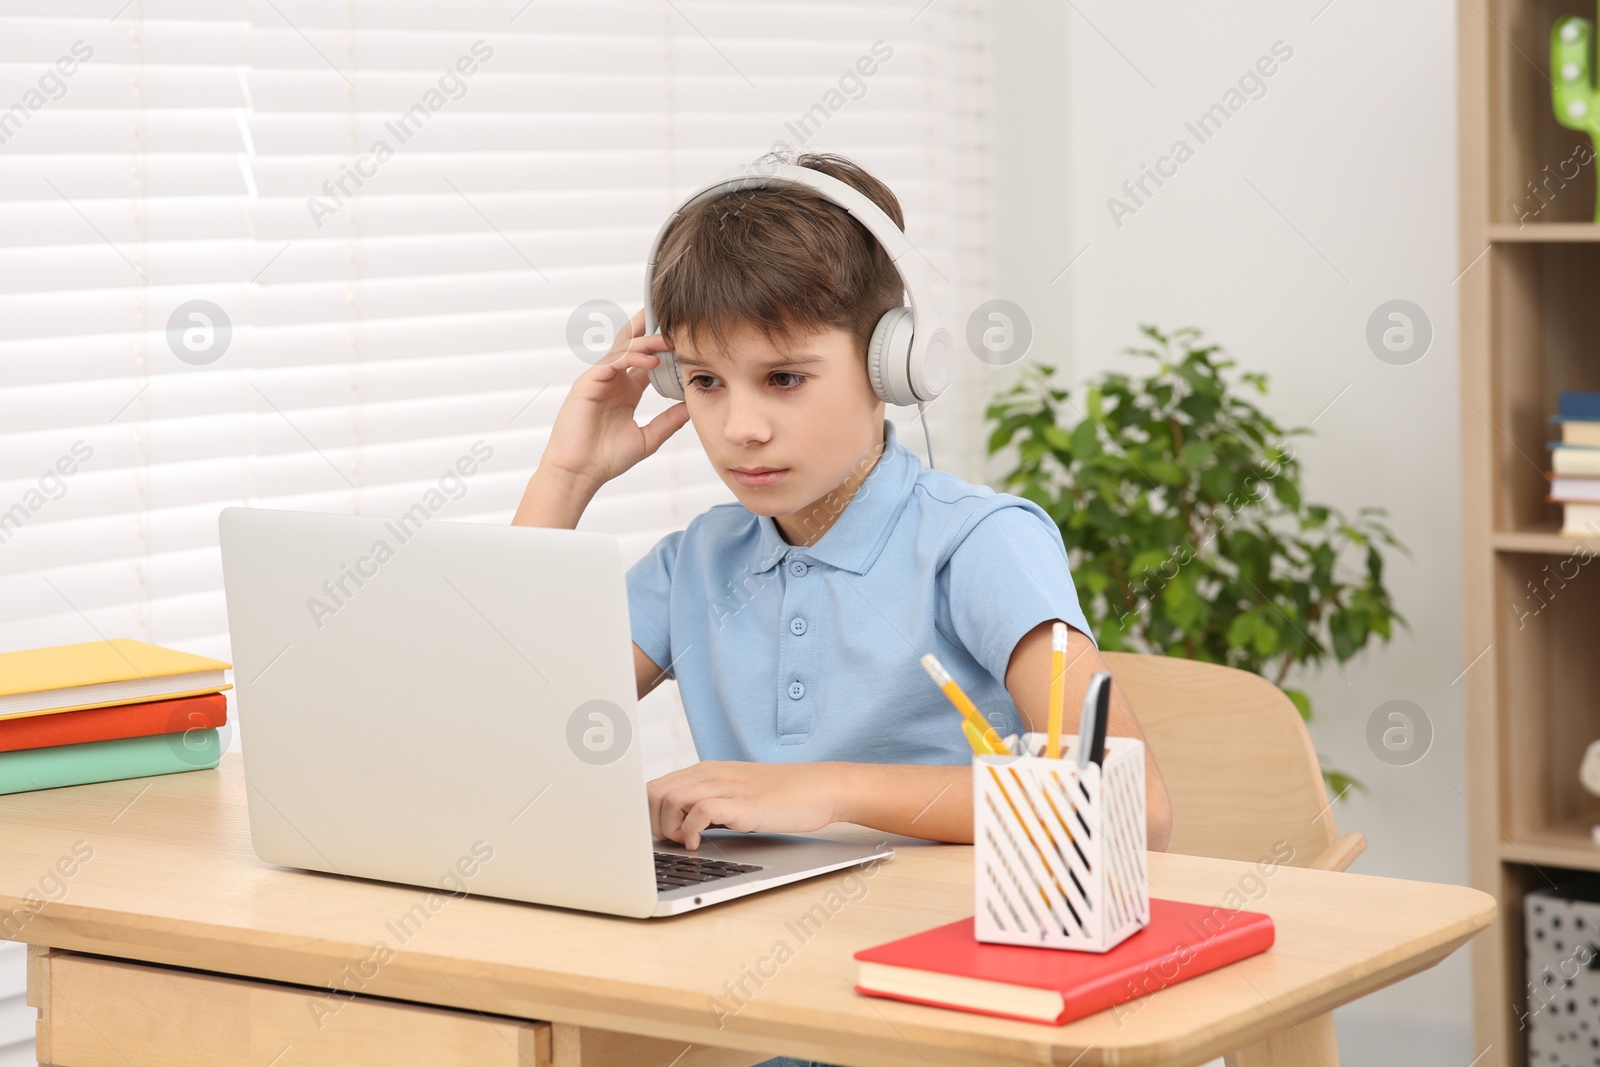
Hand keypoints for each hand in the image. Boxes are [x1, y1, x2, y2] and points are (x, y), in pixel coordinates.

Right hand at [540, 307, 691, 490]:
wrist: (581, 473)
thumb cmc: (606, 459)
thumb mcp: (648, 438)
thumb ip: (668, 422)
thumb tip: (691, 408)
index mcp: (627, 392)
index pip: (646, 362)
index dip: (664, 350)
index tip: (685, 342)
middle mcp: (614, 381)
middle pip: (633, 347)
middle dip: (651, 332)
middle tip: (673, 321)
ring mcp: (600, 380)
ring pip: (623, 349)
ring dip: (646, 342)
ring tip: (668, 339)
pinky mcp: (588, 383)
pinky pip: (612, 362)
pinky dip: (631, 358)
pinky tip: (650, 361)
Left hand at [647, 761, 844, 849]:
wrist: (819, 788)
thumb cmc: (780, 796)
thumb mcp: (734, 794)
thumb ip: (707, 802)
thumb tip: (676, 825)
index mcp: (705, 771)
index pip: (653, 787)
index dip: (648, 815)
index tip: (661, 834)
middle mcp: (710, 774)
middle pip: (653, 792)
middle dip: (653, 823)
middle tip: (674, 840)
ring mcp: (726, 787)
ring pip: (670, 799)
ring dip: (669, 827)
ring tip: (686, 842)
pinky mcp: (742, 803)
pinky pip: (699, 811)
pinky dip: (690, 830)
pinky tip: (699, 843)